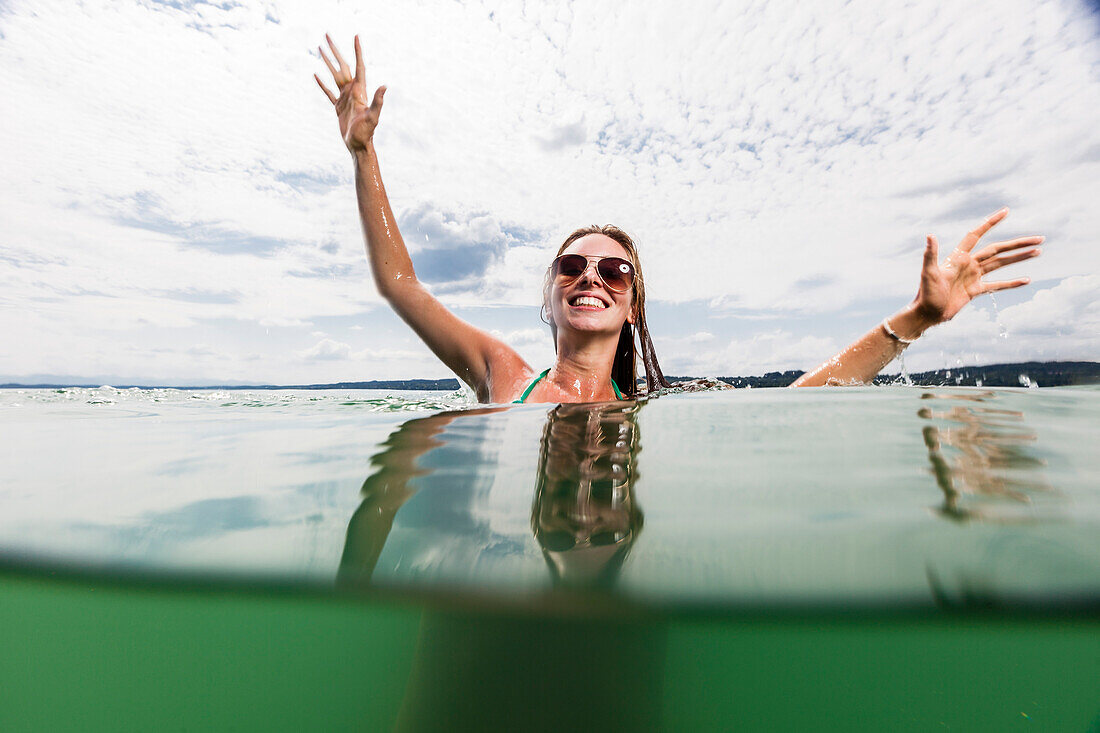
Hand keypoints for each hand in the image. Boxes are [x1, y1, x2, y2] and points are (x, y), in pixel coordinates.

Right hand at [314, 34, 385, 152]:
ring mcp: (344, 98)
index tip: (356, 36)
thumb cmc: (366, 133)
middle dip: (335, 50)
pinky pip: (328, 92)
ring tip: (319, 48)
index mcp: (360, 91)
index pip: (359, 66)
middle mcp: (352, 91)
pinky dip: (322, 84)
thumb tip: (384, 86)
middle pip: (343, 66)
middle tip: (327, 35)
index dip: (358, 51)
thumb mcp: (372, 117)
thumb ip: (377, 101)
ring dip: (327, 62)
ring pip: (334, 75)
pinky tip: (316, 75)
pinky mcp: (338, 106)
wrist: (358, 146)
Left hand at [913, 208, 1043, 324]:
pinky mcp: (976, 290)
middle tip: (1039, 239)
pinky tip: (1026, 280)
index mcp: (959, 257)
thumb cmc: (926, 293)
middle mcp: (969, 264)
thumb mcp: (928, 273)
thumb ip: (931, 254)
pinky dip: (1012, 283)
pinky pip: (997, 285)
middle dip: (1017, 244)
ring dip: (1018, 258)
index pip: (977, 235)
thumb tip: (930, 235)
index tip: (1006, 212)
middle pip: (997, 249)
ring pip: (1001, 264)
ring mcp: (974, 277)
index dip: (990, 223)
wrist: (927, 314)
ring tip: (1037, 252)